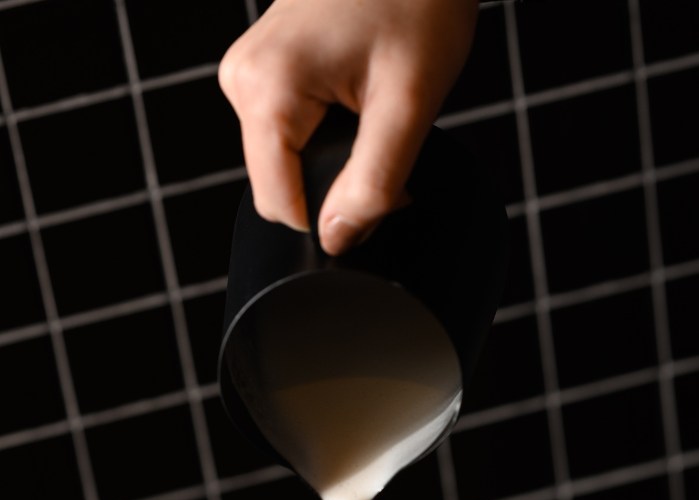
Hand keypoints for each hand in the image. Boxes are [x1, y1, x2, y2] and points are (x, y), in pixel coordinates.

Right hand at [219, 0, 476, 253]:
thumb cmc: (417, 3)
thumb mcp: (407, 105)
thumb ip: (372, 182)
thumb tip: (337, 239)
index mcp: (266, 90)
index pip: (280, 206)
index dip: (332, 219)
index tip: (384, 191)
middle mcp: (243, 81)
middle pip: (282, 188)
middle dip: (336, 190)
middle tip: (390, 145)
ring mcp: (249, 74)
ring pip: (288, 165)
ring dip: (337, 163)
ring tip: (377, 114)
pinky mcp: (265, 72)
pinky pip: (290, 136)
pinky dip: (330, 139)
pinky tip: (360, 104)